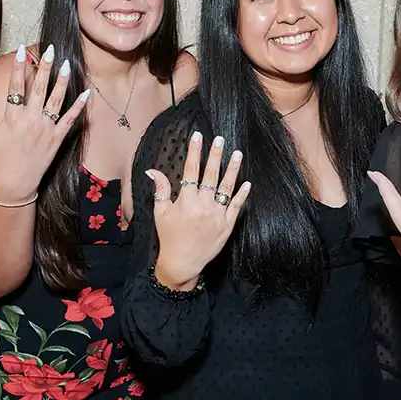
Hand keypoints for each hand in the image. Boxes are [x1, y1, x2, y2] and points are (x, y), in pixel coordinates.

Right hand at [0, 45, 89, 203]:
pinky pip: (70, 120)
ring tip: (67, 63)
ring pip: (56, 100)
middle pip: (38, 88)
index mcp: (12, 118)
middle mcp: (30, 120)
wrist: (15, 186)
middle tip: (50, 49)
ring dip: (62, 81)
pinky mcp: (57, 139)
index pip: (15, 87)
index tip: (22, 51)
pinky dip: (79, 107)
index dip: (19, 68)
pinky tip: (87, 93)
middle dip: (44, 67)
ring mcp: (46, 129)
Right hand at [148, 132, 250, 290]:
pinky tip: (247, 182)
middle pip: (210, 175)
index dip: (195, 152)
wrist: (183, 262)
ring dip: (232, 169)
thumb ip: (160, 190)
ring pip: (226, 187)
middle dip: (215, 155)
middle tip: (220, 139)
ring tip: (237, 153)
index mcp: (186, 200)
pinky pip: (236, 206)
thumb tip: (152, 171)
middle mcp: (203, 205)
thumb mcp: (161, 212)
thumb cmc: (169, 237)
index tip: (198, 136)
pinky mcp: (227, 224)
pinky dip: (242, 194)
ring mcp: (217, 214)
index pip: (191, 170)